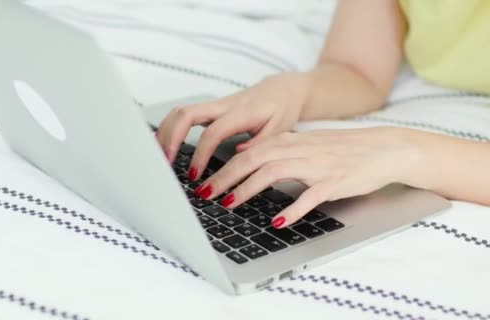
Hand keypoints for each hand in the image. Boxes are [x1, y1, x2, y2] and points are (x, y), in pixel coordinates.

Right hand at [156, 72, 310, 180]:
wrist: (284, 90)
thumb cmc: (282, 109)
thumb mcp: (280, 129)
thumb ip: (260, 143)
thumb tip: (238, 156)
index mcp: (241, 112)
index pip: (212, 133)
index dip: (200, 154)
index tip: (195, 175)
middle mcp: (224, 105)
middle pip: (186, 114)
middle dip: (172, 138)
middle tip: (166, 163)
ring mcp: (215, 105)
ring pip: (181, 111)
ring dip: (167, 132)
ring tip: (160, 156)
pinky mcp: (211, 108)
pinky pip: (185, 114)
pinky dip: (171, 127)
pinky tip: (164, 143)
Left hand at [194, 127, 422, 227]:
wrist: (382, 149)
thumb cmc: (341, 149)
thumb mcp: (304, 142)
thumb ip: (273, 147)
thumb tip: (242, 152)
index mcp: (289, 142)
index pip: (247, 153)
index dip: (222, 169)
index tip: (204, 183)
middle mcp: (298, 150)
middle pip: (252, 161)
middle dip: (225, 178)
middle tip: (205, 194)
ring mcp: (316, 167)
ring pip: (273, 174)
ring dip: (247, 190)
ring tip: (229, 204)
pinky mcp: (333, 183)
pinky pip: (309, 197)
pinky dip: (291, 209)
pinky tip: (277, 221)